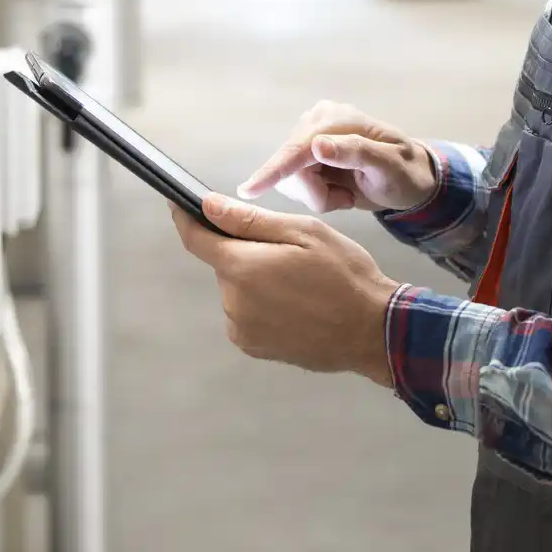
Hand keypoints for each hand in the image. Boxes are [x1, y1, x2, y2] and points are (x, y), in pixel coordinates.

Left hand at [171, 195, 399, 386]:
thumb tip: (208, 205)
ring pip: (237, 288)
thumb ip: (249, 220)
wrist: (372, 331)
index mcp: (242, 268)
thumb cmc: (344, 275)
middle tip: (288, 252)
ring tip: (299, 283)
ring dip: (256, 279)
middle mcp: (233, 302)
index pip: (195, 239)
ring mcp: (242, 329)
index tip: (179, 204)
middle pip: (224, 264)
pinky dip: (262, 304)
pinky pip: (247, 313)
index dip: (185, 218)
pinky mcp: (254, 347)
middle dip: (246, 251)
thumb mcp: (303, 232)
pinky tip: (295, 304)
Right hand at [238, 100, 438, 212]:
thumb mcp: (389, 165)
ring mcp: (309, 138)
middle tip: (347, 200)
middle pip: (290, 168)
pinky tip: (339, 190)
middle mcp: (316, 122)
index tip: (248, 190)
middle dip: (315, 193)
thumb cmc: (405, 173)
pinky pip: (296, 185)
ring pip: (291, 180)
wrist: (409, 180)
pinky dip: (317, 195)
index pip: (298, 148)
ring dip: (318, 195)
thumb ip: (355, 152)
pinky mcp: (305, 156)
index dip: (274, 171)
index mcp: (336, 119)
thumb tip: (318, 145)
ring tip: (347, 194)